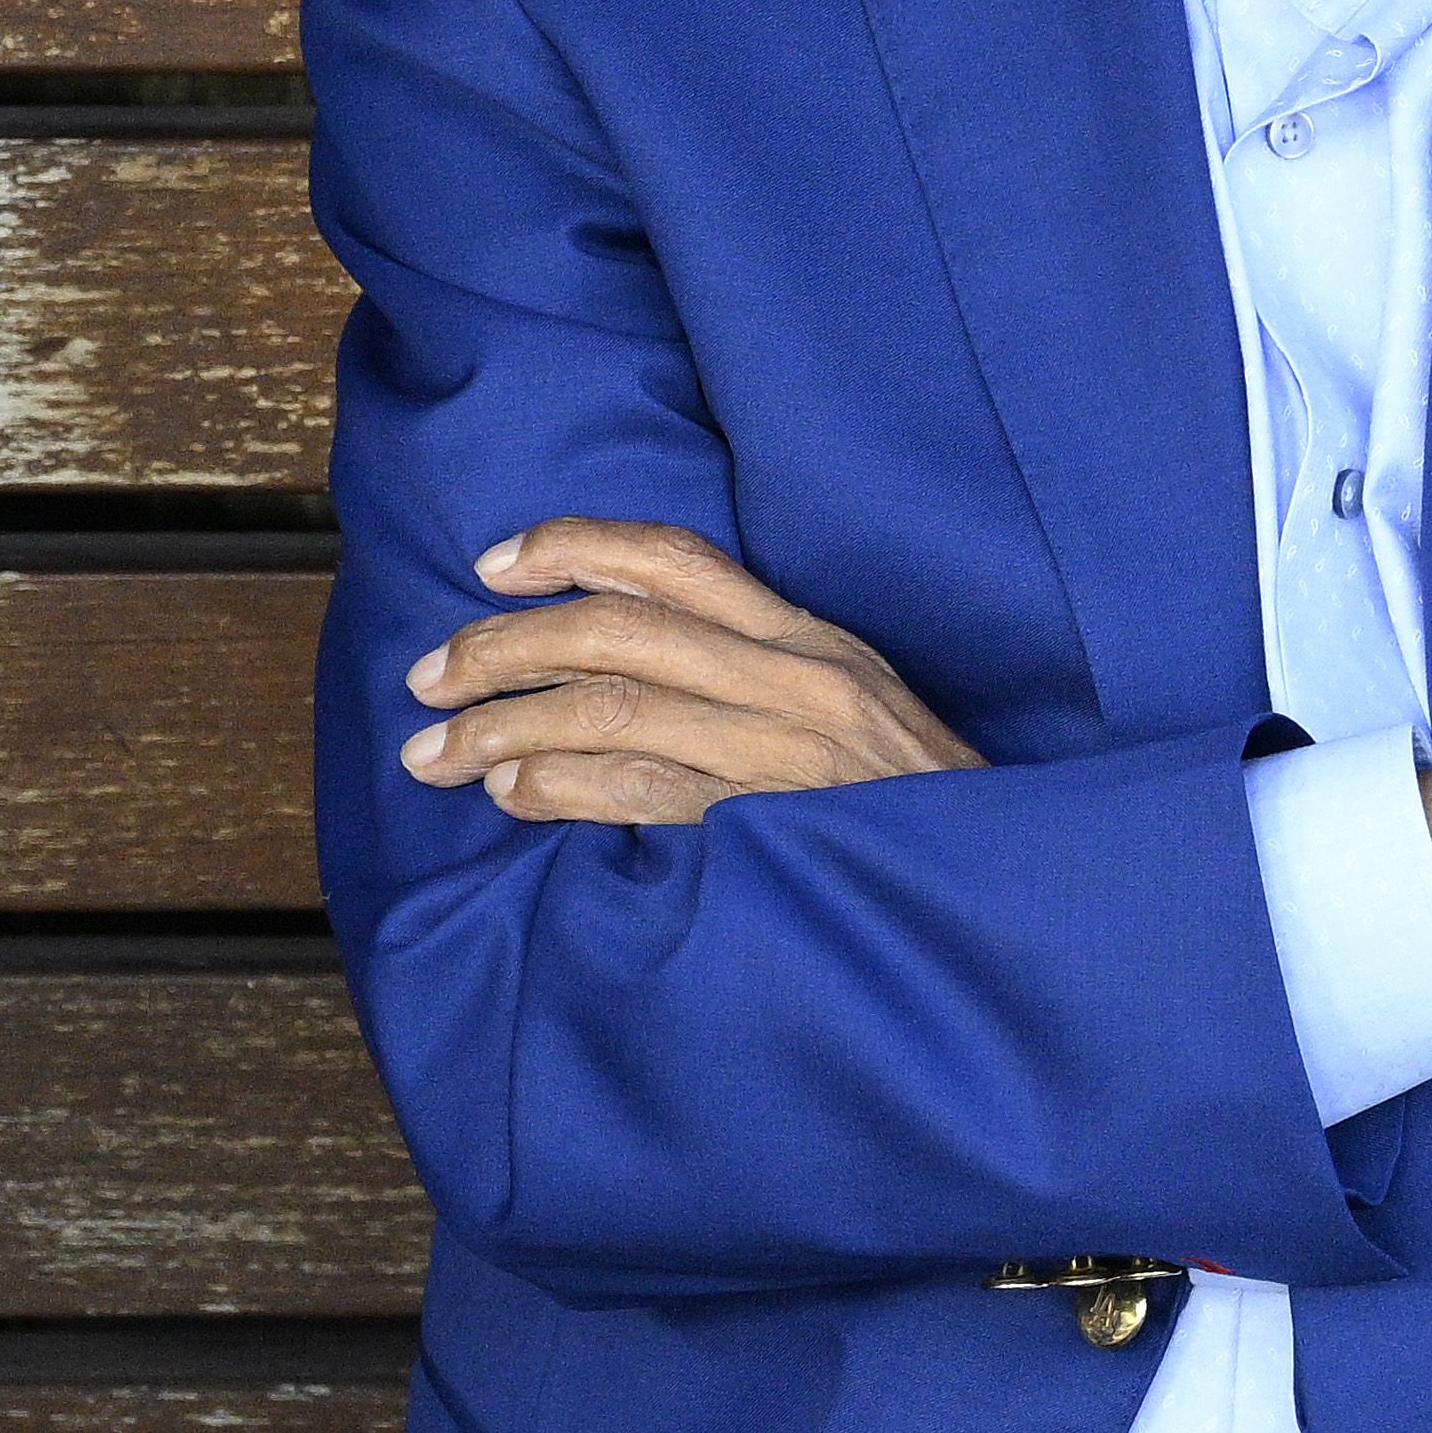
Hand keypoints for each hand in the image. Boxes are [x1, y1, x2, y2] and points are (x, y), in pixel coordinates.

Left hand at [400, 521, 977, 824]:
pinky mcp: (772, 824)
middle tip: (428, 678)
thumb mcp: (855, 708)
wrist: (1004, 885)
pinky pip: (637, 791)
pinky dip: (557, 788)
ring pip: (608, 708)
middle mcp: (798, 680)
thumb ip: (762, 677)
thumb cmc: (915, 806)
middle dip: (501, 647)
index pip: (677, 560)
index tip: (492, 564)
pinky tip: (509, 797)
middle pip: (616, 631)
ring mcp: (786, 752)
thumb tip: (625, 665)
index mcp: (815, 641)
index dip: (572, 547)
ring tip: (435, 754)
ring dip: (500, 728)